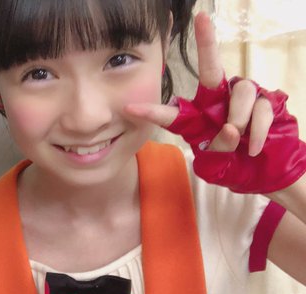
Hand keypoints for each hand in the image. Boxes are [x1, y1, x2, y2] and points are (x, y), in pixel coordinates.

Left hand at [125, 12, 304, 193]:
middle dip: (206, 42)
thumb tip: (230, 130)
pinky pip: (260, 109)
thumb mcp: (215, 165)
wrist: (264, 170)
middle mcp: (217, 100)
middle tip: (202, 19)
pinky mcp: (268, 100)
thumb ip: (216, 150)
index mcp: (196, 118)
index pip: (172, 113)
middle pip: (210, 69)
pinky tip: (253, 147)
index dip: (151, 112)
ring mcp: (243, 97)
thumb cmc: (233, 164)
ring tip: (238, 140)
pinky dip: (257, 132)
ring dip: (238, 120)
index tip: (129, 108)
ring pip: (241, 93)